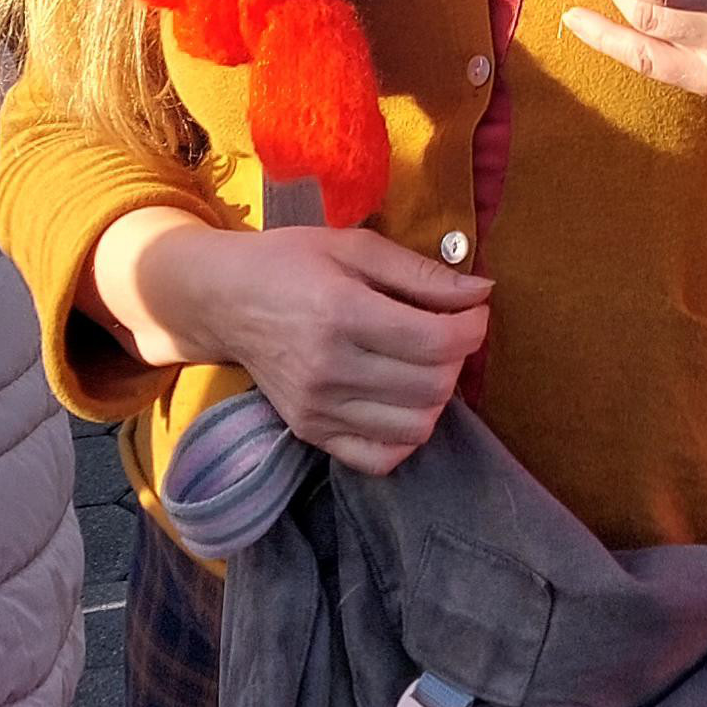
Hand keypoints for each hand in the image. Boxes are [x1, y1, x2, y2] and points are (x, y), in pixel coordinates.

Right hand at [119, 216, 489, 476]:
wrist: (224, 300)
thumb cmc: (291, 262)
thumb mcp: (356, 248)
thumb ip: (422, 272)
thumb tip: (482, 293)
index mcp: (342, 313)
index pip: (437, 342)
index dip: (473, 327)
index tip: (473, 311)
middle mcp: (329, 369)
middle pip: (432, 387)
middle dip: (458, 359)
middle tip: (446, 333)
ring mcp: (317, 409)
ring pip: (415, 427)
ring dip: (436, 398)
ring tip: (422, 366)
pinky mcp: (310, 433)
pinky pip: (379, 458)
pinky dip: (404, 436)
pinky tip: (399, 402)